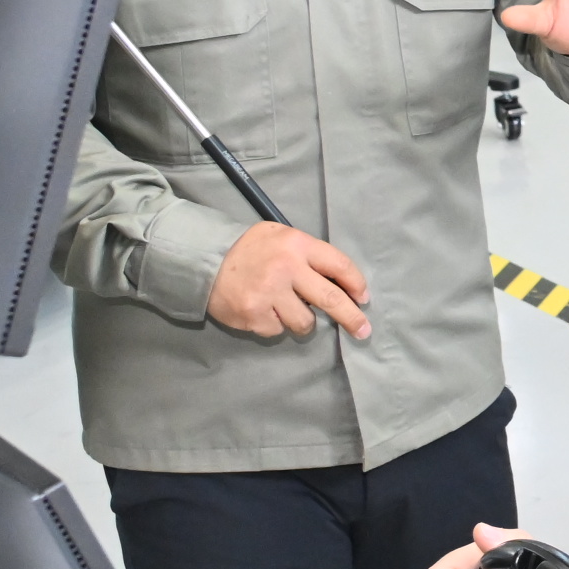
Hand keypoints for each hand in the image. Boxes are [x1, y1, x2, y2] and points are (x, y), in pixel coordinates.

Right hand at [206, 222, 369, 338]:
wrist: (205, 259)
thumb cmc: (252, 249)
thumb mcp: (282, 237)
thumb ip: (309, 256)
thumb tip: (341, 283)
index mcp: (297, 245)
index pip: (339, 266)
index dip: (356, 284)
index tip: (363, 298)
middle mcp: (286, 268)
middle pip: (331, 299)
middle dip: (352, 318)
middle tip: (363, 331)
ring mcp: (269, 294)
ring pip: (305, 322)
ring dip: (302, 321)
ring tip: (286, 307)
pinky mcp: (254, 315)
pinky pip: (278, 330)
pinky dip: (275, 324)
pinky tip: (263, 310)